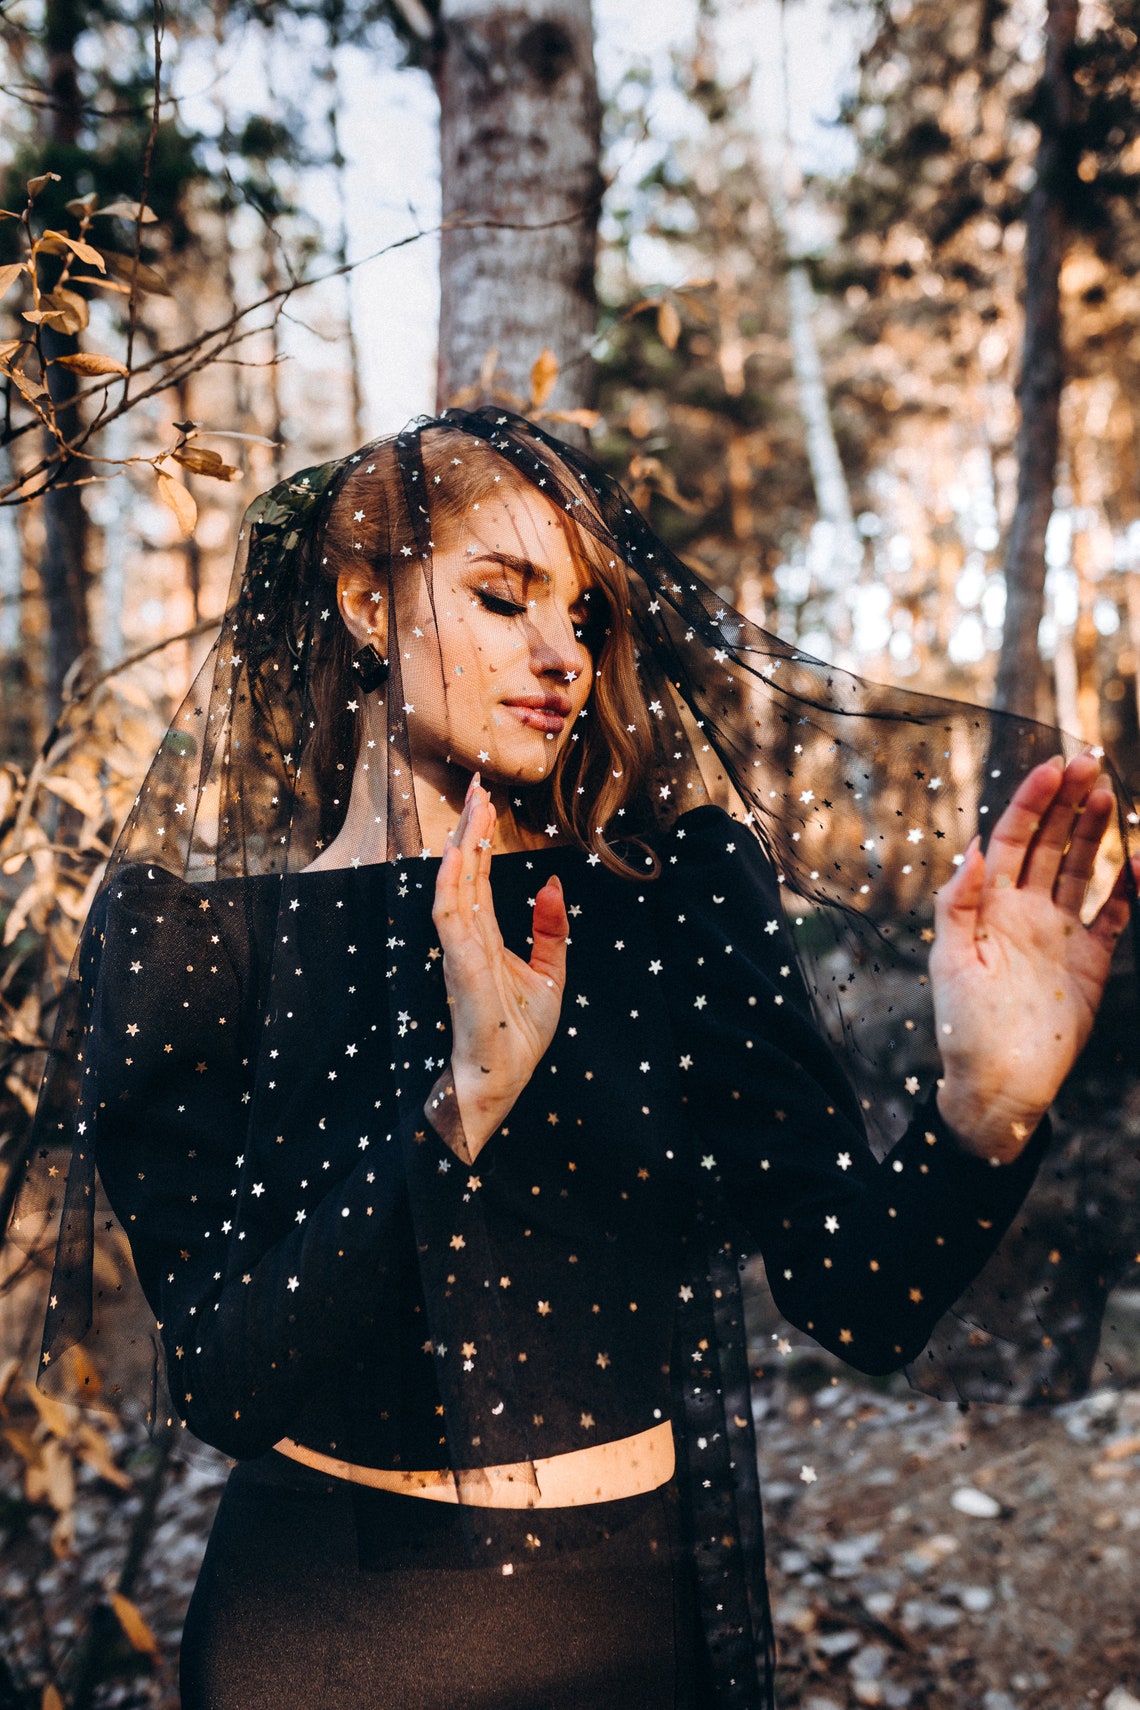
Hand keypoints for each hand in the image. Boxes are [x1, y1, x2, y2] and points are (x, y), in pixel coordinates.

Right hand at [430, 775, 568, 1158]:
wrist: (504, 1076)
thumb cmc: (519, 1034)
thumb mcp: (550, 973)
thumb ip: (550, 930)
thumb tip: (551, 884)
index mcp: (486, 936)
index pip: (481, 877)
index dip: (482, 839)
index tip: (486, 800)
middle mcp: (468, 936)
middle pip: (467, 871)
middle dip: (471, 827)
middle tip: (477, 785)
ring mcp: (461, 948)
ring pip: (458, 884)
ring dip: (465, 844)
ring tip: (474, 806)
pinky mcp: (460, 964)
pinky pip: (452, 916)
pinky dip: (454, 883)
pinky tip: (461, 853)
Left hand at [930, 752, 1135, 1161]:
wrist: (1000, 1085)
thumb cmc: (963, 1027)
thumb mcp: (950, 962)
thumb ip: (959, 904)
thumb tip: (971, 848)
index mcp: (989, 906)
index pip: (1012, 839)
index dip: (1033, 802)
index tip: (1055, 767)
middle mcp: (1025, 911)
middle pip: (1049, 843)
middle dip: (1069, 802)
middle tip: (1091, 762)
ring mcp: (1059, 933)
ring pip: (1081, 868)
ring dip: (1095, 833)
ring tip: (1111, 794)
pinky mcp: (1090, 961)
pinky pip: (1113, 914)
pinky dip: (1127, 888)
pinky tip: (1138, 860)